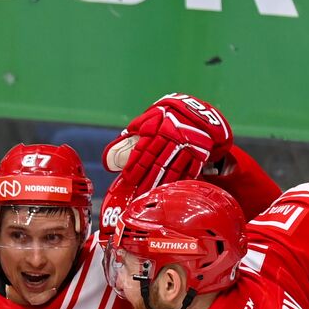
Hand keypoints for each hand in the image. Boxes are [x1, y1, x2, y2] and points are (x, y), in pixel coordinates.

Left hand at [99, 94, 233, 237]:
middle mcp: (172, 138)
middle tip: (138, 194)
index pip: (143, 150)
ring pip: (173, 168)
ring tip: (152, 195)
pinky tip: (173, 191)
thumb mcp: (147, 120)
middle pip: (157, 162)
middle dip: (146, 179)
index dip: (135, 165)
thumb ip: (129, 137)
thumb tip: (107, 158)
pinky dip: (182, 181)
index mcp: (158, 129)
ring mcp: (188, 146)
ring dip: (162, 183)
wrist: (197, 112)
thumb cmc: (166, 118)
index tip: (127, 178)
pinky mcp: (200, 153)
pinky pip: (191, 170)